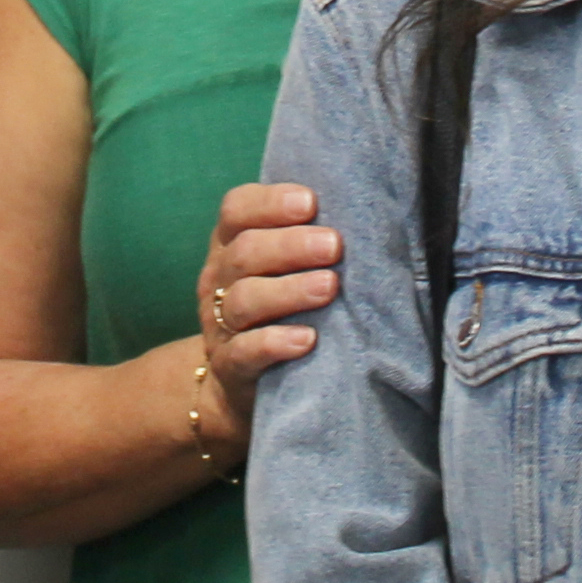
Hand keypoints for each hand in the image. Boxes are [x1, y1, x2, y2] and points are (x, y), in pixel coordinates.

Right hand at [193, 182, 339, 441]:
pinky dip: (275, 343)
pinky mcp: (230, 366)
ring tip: (329, 287)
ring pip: (244, 300)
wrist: (238, 380)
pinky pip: (245, 352)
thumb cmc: (277, 306)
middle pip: (245, 252)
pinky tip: (308, 339)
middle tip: (334, 245)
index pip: (237, 209)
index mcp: (230, 244)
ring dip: (289, 291)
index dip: (271, 203)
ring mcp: (220, 323)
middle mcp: (219, 278)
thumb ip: (305, 235)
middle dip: (291, 245)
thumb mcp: (278, 266)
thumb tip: (362, 205)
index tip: (311, 203)